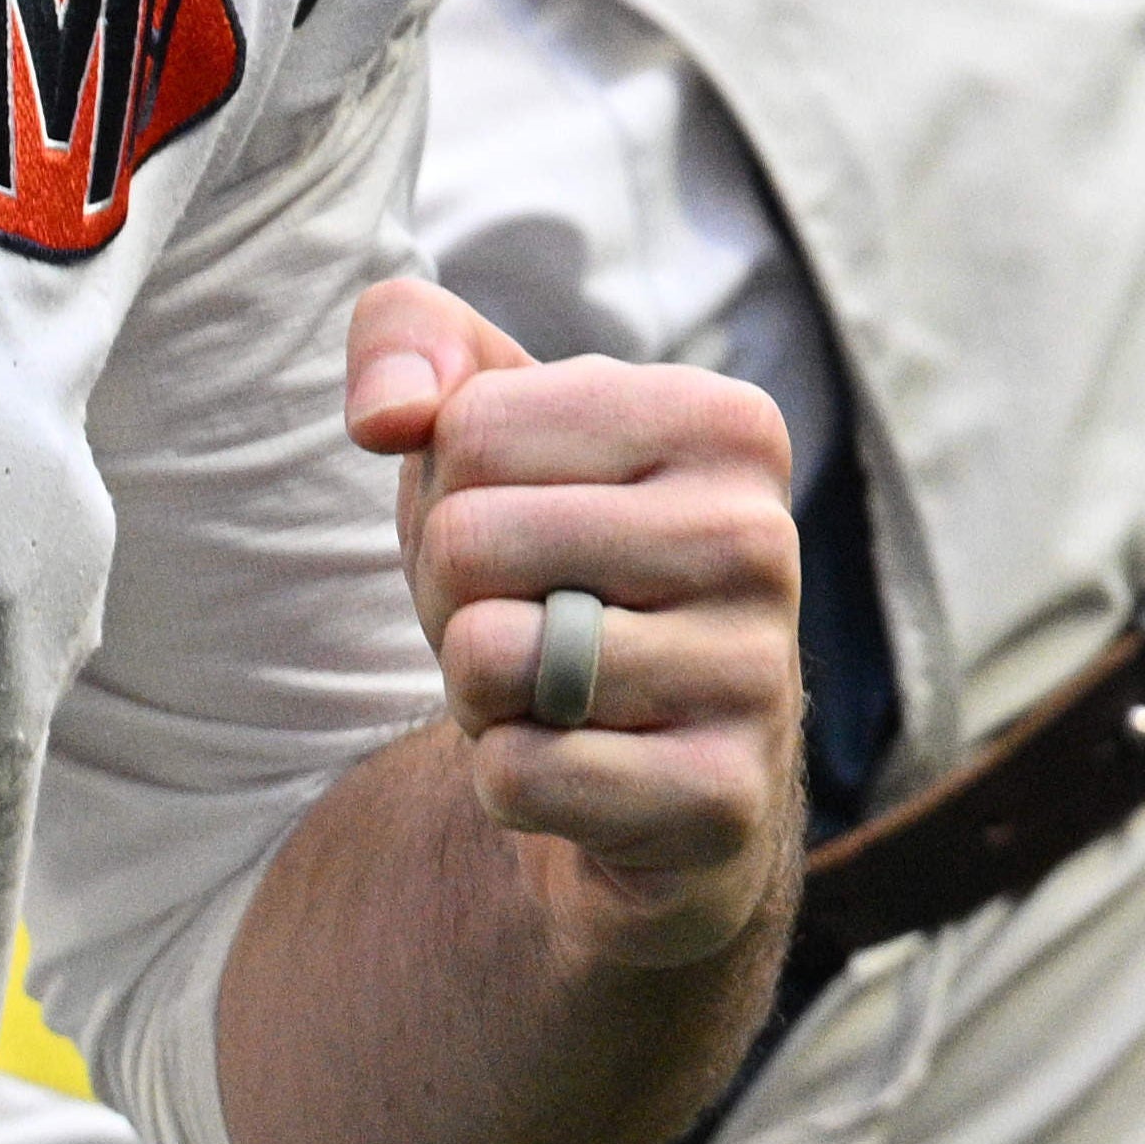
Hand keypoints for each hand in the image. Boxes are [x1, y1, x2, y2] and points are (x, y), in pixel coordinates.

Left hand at [350, 279, 807, 978]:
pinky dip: (506, 781)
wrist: (642, 769)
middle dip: (451, 598)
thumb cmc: (548, 566)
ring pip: (486, 657)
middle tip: (526, 623)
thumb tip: (385, 414)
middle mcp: (759, 537)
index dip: (451, 493)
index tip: (522, 531)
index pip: (470, 428)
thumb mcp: (474, 427)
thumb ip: (406, 343)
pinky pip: (518, 774)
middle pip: (467, 540)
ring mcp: (756, 674)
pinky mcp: (723, 799)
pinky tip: (576, 769)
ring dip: (478, 692)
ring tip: (550, 691)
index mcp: (721, 419)